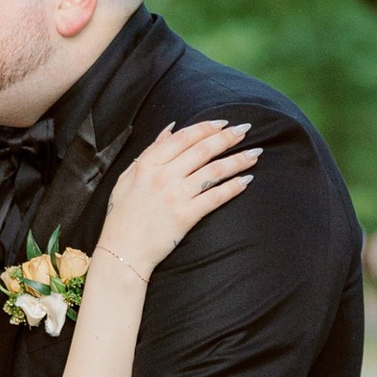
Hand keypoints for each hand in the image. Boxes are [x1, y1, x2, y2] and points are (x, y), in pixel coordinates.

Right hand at [91, 119, 262, 284]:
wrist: (122, 252)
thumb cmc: (121, 217)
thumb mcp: (126, 179)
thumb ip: (149, 152)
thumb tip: (170, 129)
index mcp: (147, 165)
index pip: (183, 138)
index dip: (206, 128)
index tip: (223, 123)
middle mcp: (163, 177)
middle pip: (202, 150)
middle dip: (227, 137)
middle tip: (245, 131)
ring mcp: (176, 196)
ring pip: (214, 170)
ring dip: (238, 160)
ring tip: (255, 154)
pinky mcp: (186, 216)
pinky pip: (215, 197)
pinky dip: (233, 187)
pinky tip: (246, 180)